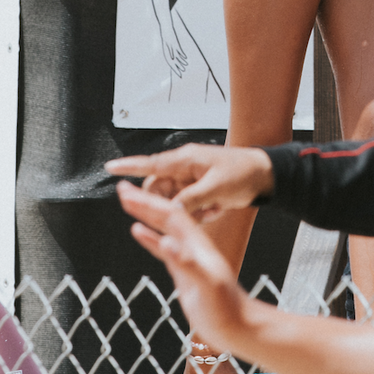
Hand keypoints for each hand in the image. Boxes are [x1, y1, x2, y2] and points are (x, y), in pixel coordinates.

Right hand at [105, 143, 273, 221]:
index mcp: (185, 160)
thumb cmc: (241, 173)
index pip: (150, 164)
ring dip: (188, 211)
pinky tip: (216, 209)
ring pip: (172, 202)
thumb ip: (190, 199)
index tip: (109, 168)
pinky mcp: (197, 192)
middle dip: (169, 204)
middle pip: (158, 190)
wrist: (264, 176)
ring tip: (212, 208)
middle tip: (195, 209)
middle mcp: (183, 169)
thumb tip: (169, 209)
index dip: (128, 167)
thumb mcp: (215, 188)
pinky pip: (186, 207)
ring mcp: (190, 180)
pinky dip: (199, 212)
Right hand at [117, 181, 261, 356]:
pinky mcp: (183, 271)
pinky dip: (149, 238)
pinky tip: (137, 231)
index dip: (150, 202)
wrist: (239, 326)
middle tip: (122, 188)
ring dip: (145, 213)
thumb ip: (187, 264)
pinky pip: (163, 249)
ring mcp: (187, 257)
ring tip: (127, 201)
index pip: (170, 216)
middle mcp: (192, 246)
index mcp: (197, 244)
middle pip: (165, 216)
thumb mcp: (207, 285)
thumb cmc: (226, 308)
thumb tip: (166, 243)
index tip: (130, 191)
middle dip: (144, 201)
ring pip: (163, 228)